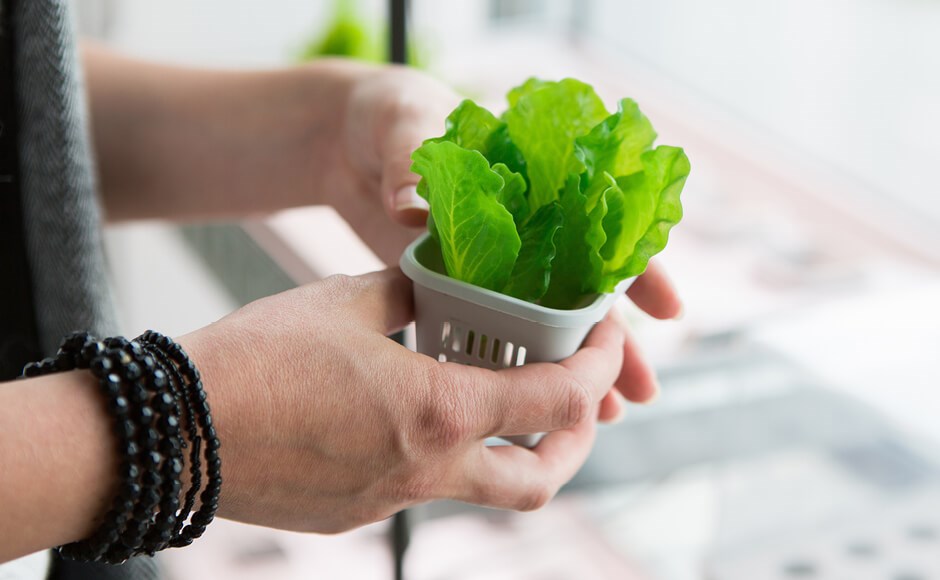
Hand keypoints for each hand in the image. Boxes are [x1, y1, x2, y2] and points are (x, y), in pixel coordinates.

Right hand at [179, 268, 626, 532]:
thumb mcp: (347, 302)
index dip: (598, 367)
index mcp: (438, 411)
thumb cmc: (258, 359)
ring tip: (501, 405)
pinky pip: (419, 488)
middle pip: (541, 480)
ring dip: (509, 450)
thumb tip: (436, 286)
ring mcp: (391, 502)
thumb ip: (410, 295)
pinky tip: (407, 416)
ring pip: (483, 489)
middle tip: (580, 399)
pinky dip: (438, 454)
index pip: (558, 400)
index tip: (605, 337)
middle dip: (578, 440)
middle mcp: (427, 469)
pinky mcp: (355, 514)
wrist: (174, 434)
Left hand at [323, 65, 681, 418]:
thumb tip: (413, 204)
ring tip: (606, 416)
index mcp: (528, 179)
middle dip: (614, 341)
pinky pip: (495, 331)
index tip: (667, 310)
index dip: (635, 265)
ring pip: (547, 321)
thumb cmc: (385, 114)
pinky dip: (517, 368)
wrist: (340, 139)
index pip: (598, 223)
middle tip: (640, 392)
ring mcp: (488, 263)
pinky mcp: (454, 286)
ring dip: (577, 368)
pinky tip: (534, 407)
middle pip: (581, 289)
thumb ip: (411, 156)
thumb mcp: (402, 121)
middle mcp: (519, 227)